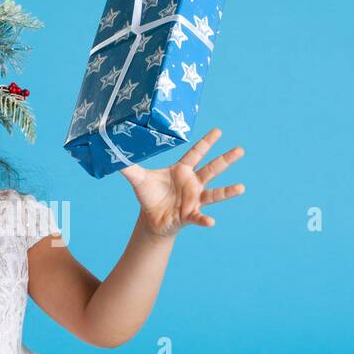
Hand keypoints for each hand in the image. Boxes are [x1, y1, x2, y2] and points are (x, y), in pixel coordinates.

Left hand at [118, 126, 244, 237]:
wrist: (151, 219)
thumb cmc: (149, 195)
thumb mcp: (138, 179)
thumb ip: (128, 166)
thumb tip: (111, 151)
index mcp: (182, 170)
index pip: (196, 153)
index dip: (207, 142)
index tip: (218, 130)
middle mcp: (193, 183)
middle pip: (212, 169)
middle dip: (226, 159)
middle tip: (241, 150)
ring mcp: (194, 199)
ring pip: (214, 193)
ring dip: (228, 191)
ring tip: (241, 188)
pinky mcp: (190, 214)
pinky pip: (199, 217)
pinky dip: (205, 219)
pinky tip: (211, 222)